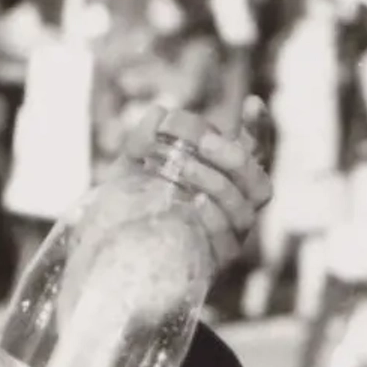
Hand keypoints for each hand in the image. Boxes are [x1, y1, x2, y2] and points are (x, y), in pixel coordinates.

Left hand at [113, 105, 271, 275]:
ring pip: (245, 208)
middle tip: (203, 141)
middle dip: (235, 157)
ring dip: (217, 181)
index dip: (260, 129)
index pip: (252, 155)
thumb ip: (143, 141)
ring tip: (183, 167)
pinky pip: (226, 238)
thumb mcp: (129, 171)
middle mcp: (233, 209)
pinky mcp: (214, 263)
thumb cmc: (125, 212)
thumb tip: (159, 113)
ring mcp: (228, 238)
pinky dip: (213, 215)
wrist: (106, 263)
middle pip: (259, 181)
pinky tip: (192, 202)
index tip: (253, 102)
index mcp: (220, 181)